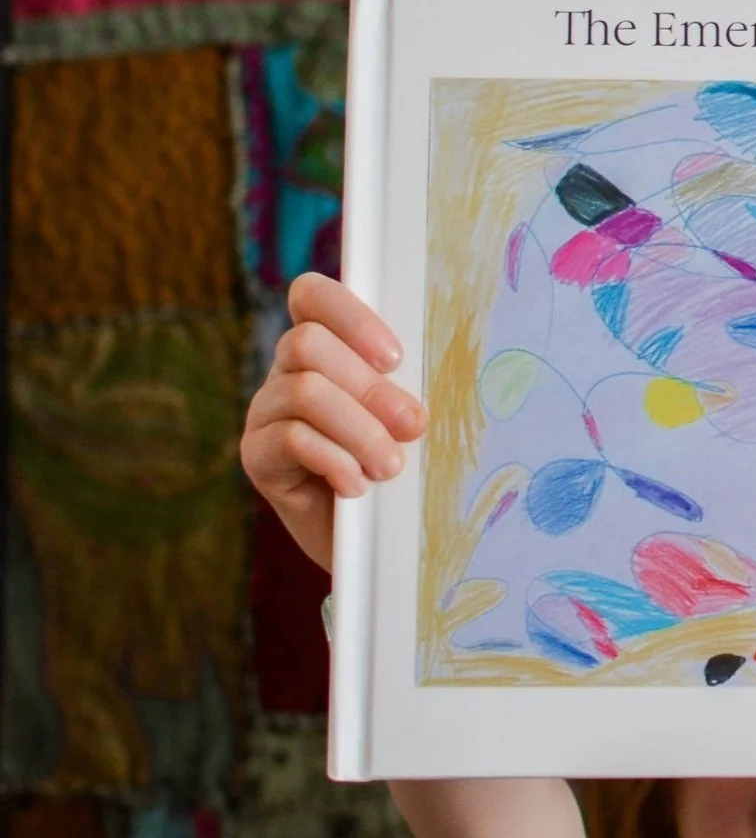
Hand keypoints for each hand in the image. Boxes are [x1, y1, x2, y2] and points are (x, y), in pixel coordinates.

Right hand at [241, 273, 426, 571]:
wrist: (368, 541)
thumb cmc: (393, 470)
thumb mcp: (403, 422)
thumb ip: (402, 392)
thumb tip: (417, 403)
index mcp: (323, 349)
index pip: (311, 297)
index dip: (349, 314)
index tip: (395, 358)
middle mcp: (285, 372)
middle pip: (307, 344)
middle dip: (369, 387)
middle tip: (412, 426)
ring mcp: (265, 412)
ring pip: (303, 392)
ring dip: (358, 430)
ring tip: (390, 467)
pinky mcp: (256, 456)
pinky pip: (290, 439)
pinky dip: (333, 460)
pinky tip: (357, 486)